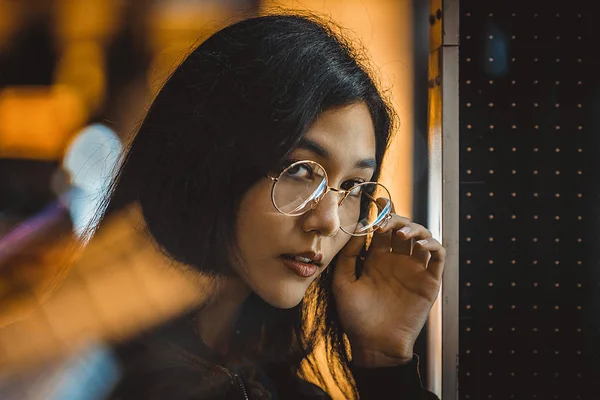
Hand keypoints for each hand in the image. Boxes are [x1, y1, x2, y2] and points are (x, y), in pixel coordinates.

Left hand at [332, 206, 444, 367]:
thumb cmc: (356, 317)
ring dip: (415, 229)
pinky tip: (422, 245)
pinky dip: (433, 245)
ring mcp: (414, 270)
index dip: (383, 214)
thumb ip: (348, 256)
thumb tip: (358, 228)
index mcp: (377, 259)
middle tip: (386, 222)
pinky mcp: (429, 281)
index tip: (379, 202)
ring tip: (402, 234)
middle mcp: (397, 261)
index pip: (383, 228)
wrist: (374, 345)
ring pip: (423, 237)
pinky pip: (437, 256)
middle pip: (403, 228)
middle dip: (397, 219)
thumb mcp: (343, 283)